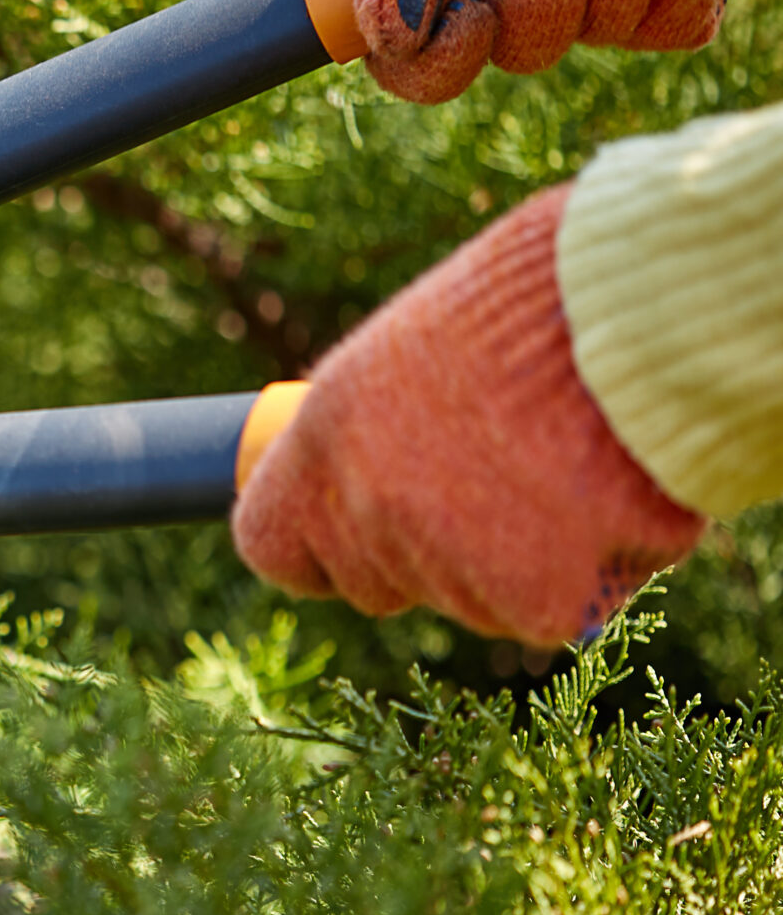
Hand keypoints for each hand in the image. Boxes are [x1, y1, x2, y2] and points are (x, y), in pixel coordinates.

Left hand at [231, 186, 704, 645]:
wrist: (643, 307)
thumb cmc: (542, 301)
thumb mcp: (419, 344)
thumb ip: (381, 425)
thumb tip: (369, 470)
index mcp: (325, 434)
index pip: (272, 546)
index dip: (318, 548)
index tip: (351, 531)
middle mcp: (367, 505)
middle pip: (376, 584)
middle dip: (428, 551)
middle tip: (499, 477)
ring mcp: (441, 558)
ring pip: (467, 601)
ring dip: (515, 558)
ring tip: (566, 464)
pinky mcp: (529, 598)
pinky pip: (547, 613)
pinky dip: (585, 574)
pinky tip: (606, 501)